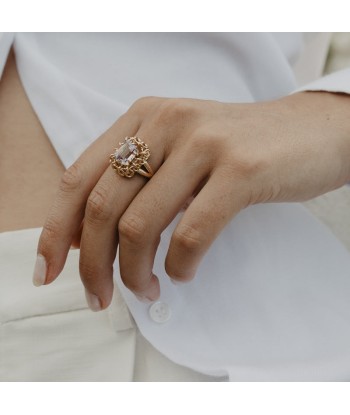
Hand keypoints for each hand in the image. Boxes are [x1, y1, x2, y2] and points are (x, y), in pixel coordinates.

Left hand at [34, 92, 349, 309]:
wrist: (311, 131)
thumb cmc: (240, 149)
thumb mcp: (178, 151)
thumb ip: (137, 182)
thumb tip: (91, 238)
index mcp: (144, 118)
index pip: (77, 179)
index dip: (55, 231)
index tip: (49, 272)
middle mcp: (166, 123)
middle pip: (101, 208)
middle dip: (92, 265)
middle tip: (100, 297)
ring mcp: (203, 144)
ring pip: (139, 225)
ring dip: (135, 272)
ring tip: (146, 289)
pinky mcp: (240, 170)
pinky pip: (191, 234)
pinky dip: (180, 265)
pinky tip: (183, 273)